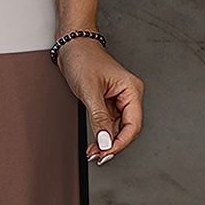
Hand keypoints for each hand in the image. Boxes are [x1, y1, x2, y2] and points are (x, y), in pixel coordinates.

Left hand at [56, 37, 143, 162]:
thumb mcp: (90, 90)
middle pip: (127, 129)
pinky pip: (108, 124)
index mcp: (131, 90)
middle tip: (99, 156)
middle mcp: (128, 96)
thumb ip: (99, 118)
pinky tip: (94, 144)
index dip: (121, 142)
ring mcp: (118, 100)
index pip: (133, 124)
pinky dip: (101, 135)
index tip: (107, 152)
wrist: (71, 47)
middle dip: (113, 144)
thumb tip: (105, 141)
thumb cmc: (83, 59)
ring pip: (117, 129)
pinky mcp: (107, 102)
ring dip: (106, 142)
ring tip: (93, 153)